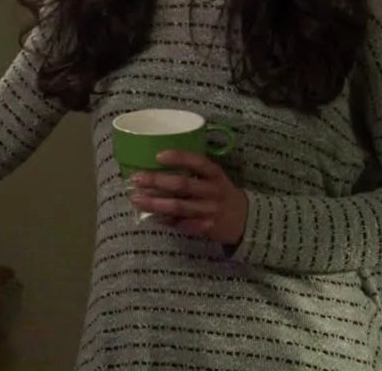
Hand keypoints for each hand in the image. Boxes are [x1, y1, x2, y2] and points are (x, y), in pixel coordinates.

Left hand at [130, 150, 247, 245]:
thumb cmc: (220, 192)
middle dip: (157, 181)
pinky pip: (181, 223)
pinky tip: (150, 216)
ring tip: (136, 198)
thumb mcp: (213, 178)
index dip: (179, 158)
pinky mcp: (205, 227)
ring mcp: (209, 210)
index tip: (158, 155)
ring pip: (178, 207)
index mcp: (215, 175)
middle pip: (182, 185)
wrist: (245, 219)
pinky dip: (164, 220)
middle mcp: (213, 191)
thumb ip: (193, 172)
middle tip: (136, 178)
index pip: (198, 162)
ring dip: (154, 203)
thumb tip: (156, 165)